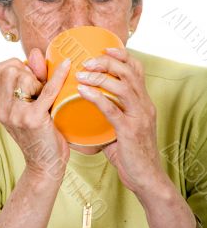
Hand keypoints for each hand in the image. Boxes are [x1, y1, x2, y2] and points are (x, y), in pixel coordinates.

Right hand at [0, 47, 70, 180]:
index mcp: (0, 106)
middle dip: (27, 70)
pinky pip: (47, 90)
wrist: (46, 166)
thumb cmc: (41, 135)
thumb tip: (36, 52)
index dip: (15, 66)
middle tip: (39, 86)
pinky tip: (68, 66)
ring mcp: (17, 115)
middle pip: (9, 70)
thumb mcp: (30, 107)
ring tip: (44, 93)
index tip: (30, 76)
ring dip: (38, 79)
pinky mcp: (34, 119)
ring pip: (23, 77)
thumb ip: (33, 80)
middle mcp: (4, 109)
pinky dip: (58, 76)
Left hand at [76, 48, 164, 193]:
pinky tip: (82, 91)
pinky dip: (96, 97)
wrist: (147, 179)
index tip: (104, 49)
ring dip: (99, 76)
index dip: (122, 55)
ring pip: (122, 86)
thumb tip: (85, 107)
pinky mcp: (130, 130)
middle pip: (128, 72)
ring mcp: (139, 117)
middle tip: (86, 61)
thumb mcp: (123, 128)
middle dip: (106, 62)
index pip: (137, 69)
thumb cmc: (131, 152)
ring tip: (81, 74)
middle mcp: (144, 105)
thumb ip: (108, 115)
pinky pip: (112, 108)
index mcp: (143, 101)